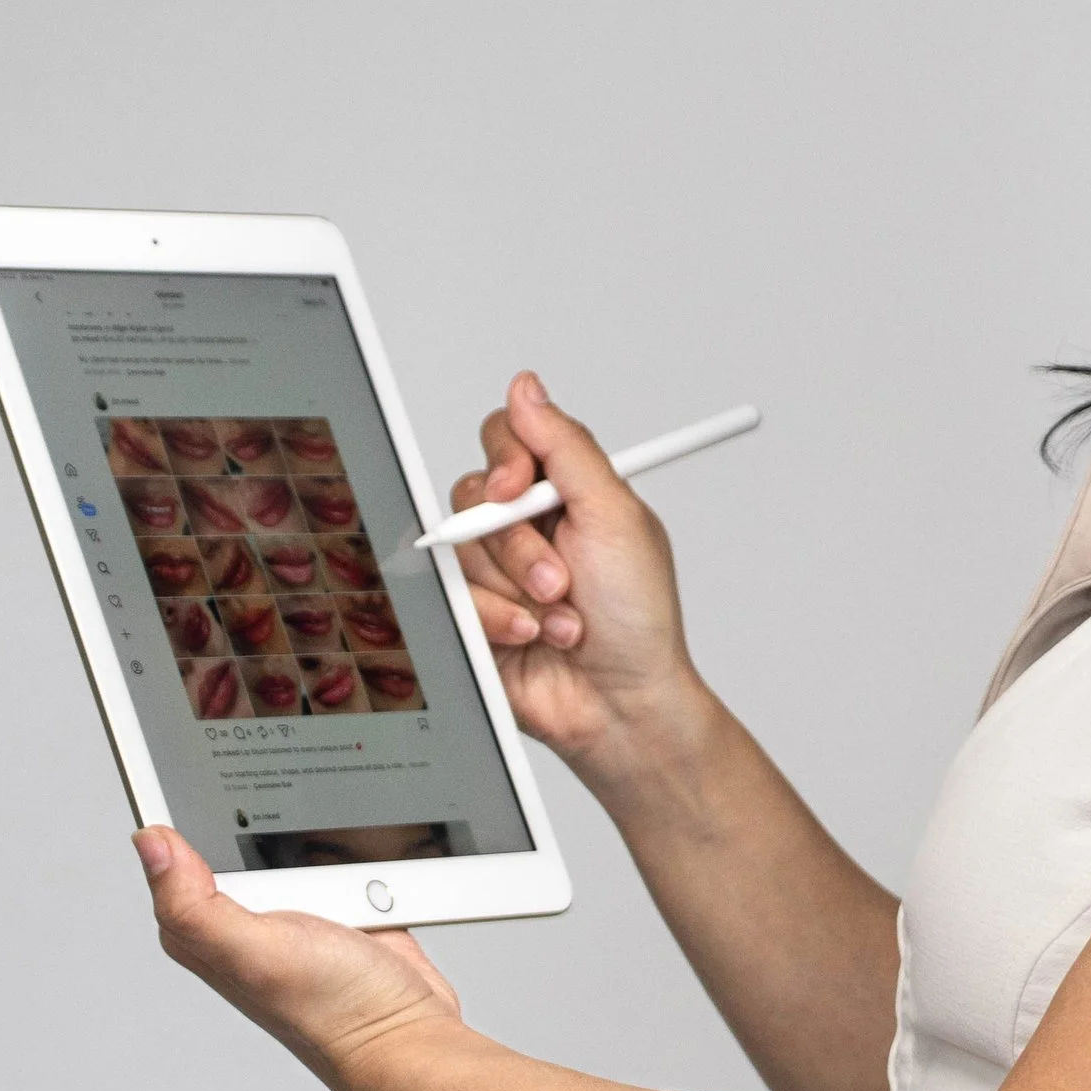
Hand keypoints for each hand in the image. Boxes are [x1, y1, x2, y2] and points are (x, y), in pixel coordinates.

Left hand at [135, 824, 465, 1090]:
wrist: (409, 1034)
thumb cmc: (331, 1010)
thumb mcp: (251, 951)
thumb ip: (193, 903)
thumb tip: (148, 844)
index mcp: (202, 927)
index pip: (170, 853)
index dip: (170, 807)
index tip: (182, 766)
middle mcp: (243, 919)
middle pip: (232, 832)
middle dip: (253, 806)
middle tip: (274, 793)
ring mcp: (294, 908)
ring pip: (287, 839)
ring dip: (312, 829)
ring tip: (327, 848)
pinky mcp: (339, 903)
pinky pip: (336, 854)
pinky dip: (350, 847)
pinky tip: (358, 856)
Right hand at [446, 371, 704, 785]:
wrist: (623, 703)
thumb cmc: (638, 618)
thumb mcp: (616, 517)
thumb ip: (567, 447)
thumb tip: (526, 387)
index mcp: (565, 490)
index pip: (509, 437)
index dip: (505, 458)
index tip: (516, 487)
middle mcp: (527, 523)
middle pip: (475, 494)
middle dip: (519, 544)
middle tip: (559, 577)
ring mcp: (496, 569)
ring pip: (461, 548)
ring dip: (516, 588)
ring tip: (561, 615)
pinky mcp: (471, 612)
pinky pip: (452, 596)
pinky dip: (496, 618)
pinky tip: (533, 636)